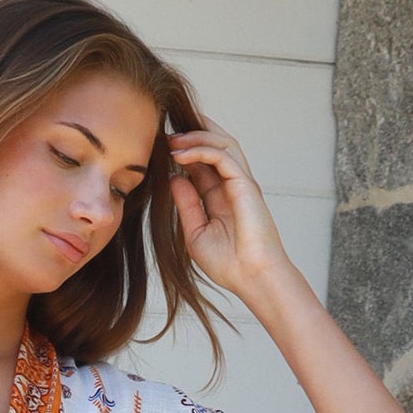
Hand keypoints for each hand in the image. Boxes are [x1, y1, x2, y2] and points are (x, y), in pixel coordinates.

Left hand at [167, 117, 290, 300]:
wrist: (251, 278)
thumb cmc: (229, 264)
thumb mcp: (195, 233)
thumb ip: (186, 204)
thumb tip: (175, 178)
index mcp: (221, 197)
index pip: (203, 165)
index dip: (185, 152)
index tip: (161, 147)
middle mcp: (233, 186)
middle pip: (216, 146)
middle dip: (192, 135)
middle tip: (166, 133)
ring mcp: (241, 183)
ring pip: (222, 144)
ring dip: (196, 137)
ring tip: (171, 139)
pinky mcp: (246, 184)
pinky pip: (223, 156)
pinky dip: (201, 150)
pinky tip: (181, 154)